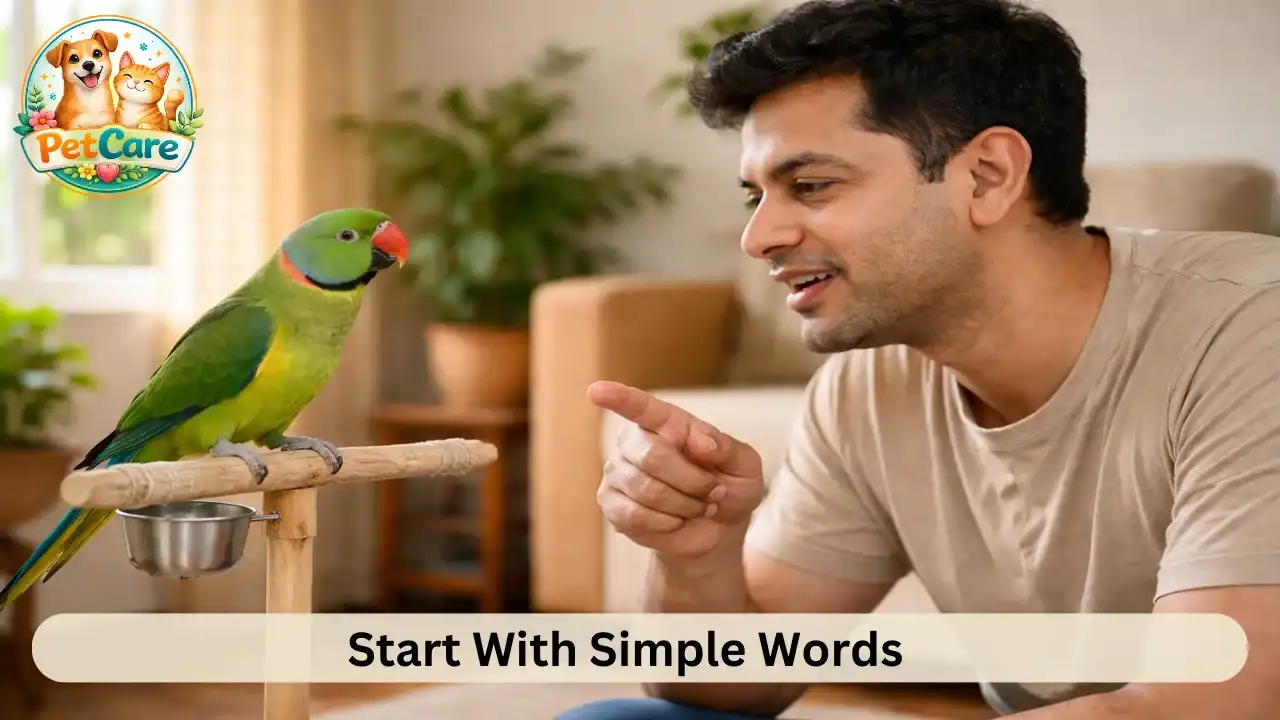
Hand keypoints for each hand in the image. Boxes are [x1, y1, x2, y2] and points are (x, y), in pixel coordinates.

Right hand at [588, 380, 765, 557]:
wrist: (717, 526)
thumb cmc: (730, 486)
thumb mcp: (745, 466)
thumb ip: (728, 449)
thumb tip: (702, 442)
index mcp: (666, 422)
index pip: (639, 406)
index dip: (618, 397)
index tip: (597, 391)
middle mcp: (634, 442)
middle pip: (652, 456)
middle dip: (693, 482)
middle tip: (713, 492)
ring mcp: (617, 472)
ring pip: (647, 490)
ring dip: (684, 506)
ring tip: (698, 507)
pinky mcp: (611, 503)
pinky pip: (635, 515)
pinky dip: (666, 523)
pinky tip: (677, 520)